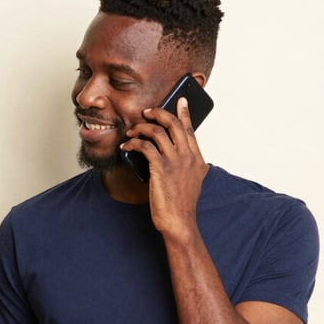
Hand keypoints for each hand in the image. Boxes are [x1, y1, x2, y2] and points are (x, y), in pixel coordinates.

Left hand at [122, 97, 208, 241]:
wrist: (179, 222)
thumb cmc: (181, 205)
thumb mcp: (193, 182)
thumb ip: (193, 167)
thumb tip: (187, 158)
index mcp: (197, 159)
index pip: (190, 129)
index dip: (184, 113)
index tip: (180, 100)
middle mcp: (188, 157)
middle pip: (173, 124)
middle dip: (158, 113)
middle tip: (146, 112)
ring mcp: (175, 162)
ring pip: (157, 132)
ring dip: (141, 128)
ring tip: (131, 132)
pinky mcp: (161, 169)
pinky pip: (145, 147)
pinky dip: (133, 143)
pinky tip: (126, 147)